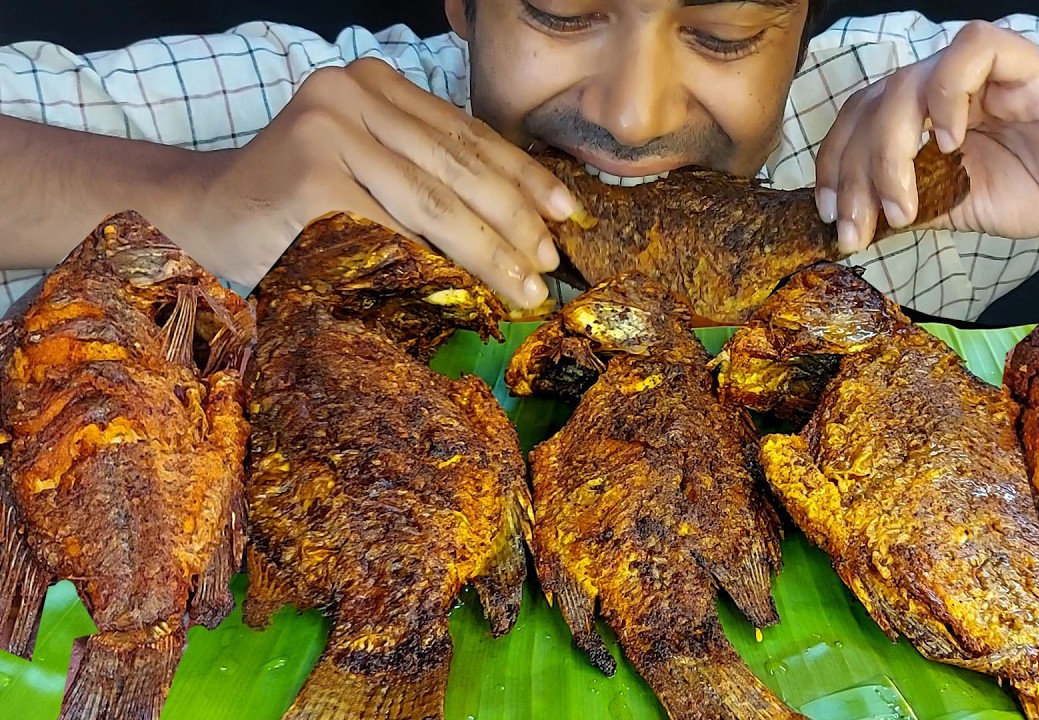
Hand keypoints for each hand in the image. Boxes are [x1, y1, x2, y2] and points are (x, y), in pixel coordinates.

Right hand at [189, 58, 580, 306]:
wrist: (200, 222)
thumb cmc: (294, 207)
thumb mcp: (366, 168)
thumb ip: (425, 173)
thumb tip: (521, 222)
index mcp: (373, 84)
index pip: (465, 132)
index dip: (522, 174)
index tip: (565, 211)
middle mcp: (350, 94)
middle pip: (458, 166)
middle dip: (514, 219)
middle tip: (549, 262)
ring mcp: (328, 132)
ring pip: (434, 204)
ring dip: (489, 252)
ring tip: (524, 288)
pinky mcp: (312, 181)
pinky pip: (394, 235)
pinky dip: (436, 270)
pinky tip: (467, 296)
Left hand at [815, 21, 1038, 253]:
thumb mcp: (956, 207)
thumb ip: (909, 204)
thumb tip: (853, 225)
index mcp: (926, 113)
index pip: (860, 119)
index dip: (836, 163)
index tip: (832, 217)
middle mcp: (947, 85)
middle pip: (873, 103)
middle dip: (854, 171)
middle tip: (859, 227)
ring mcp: (984, 71)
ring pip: (908, 81)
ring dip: (890, 150)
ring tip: (904, 205)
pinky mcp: (1025, 61)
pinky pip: (971, 50)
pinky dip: (946, 96)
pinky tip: (950, 144)